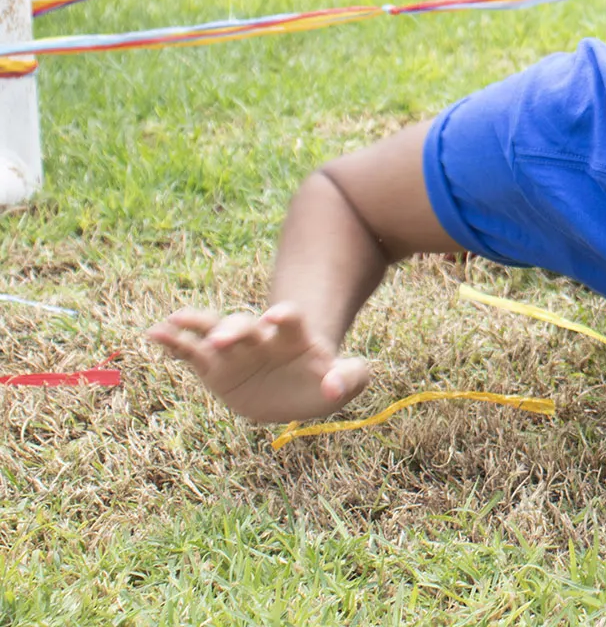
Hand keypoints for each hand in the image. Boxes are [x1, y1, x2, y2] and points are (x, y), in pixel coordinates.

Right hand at [148, 303, 371, 423]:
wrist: (299, 390)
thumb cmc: (326, 380)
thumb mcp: (348, 380)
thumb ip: (351, 378)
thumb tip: (333, 387)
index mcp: (295, 337)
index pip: (289, 319)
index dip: (283, 316)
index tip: (275, 317)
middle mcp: (261, 339)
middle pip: (245, 325)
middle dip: (233, 329)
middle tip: (221, 339)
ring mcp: (236, 351)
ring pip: (213, 332)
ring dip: (196, 326)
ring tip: (172, 321)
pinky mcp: (215, 368)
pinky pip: (191, 353)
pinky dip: (173, 343)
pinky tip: (154, 333)